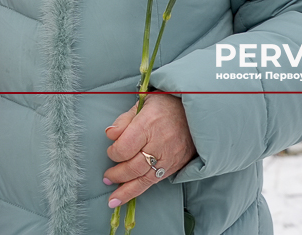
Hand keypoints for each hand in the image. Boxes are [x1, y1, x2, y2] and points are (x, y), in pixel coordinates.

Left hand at [102, 92, 195, 207]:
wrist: (194, 113)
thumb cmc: (165, 105)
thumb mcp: (142, 103)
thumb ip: (124, 120)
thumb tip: (109, 134)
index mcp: (149, 124)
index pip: (125, 147)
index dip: (114, 152)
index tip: (111, 151)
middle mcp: (160, 143)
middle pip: (134, 166)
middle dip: (117, 174)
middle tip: (107, 177)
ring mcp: (169, 157)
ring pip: (144, 179)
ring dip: (126, 190)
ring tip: (113, 198)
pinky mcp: (174, 167)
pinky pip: (154, 181)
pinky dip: (139, 190)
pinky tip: (126, 196)